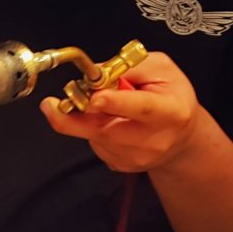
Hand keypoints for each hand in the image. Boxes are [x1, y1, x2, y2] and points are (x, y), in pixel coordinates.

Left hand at [39, 51, 200, 172]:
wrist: (181, 135)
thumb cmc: (171, 96)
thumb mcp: (160, 67)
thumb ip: (129, 66)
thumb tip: (95, 73)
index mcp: (171, 111)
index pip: (141, 107)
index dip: (116, 102)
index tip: (94, 97)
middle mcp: (155, 139)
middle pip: (107, 130)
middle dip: (76, 115)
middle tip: (51, 104)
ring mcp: (137, 157)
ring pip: (95, 135)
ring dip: (85, 117)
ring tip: (101, 103)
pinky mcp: (122, 165)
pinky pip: (94, 143)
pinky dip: (91, 128)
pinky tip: (107, 120)